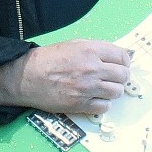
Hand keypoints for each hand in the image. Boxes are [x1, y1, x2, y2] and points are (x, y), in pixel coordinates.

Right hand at [0, 39, 132, 115]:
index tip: (120, 65)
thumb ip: (96, 50)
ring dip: (112, 91)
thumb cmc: (48, 59)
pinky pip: (104, 107)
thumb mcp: (74, 45)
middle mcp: (92, 69)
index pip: (123, 57)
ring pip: (116, 92)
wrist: (27, 76)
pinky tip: (94, 98)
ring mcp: (87, 88)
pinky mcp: (81, 104)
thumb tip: (116, 57)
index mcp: (91, 50)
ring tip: (103, 88)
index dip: (124, 62)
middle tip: (113, 78)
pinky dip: (102, 104)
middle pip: (123, 75)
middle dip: (120, 77)